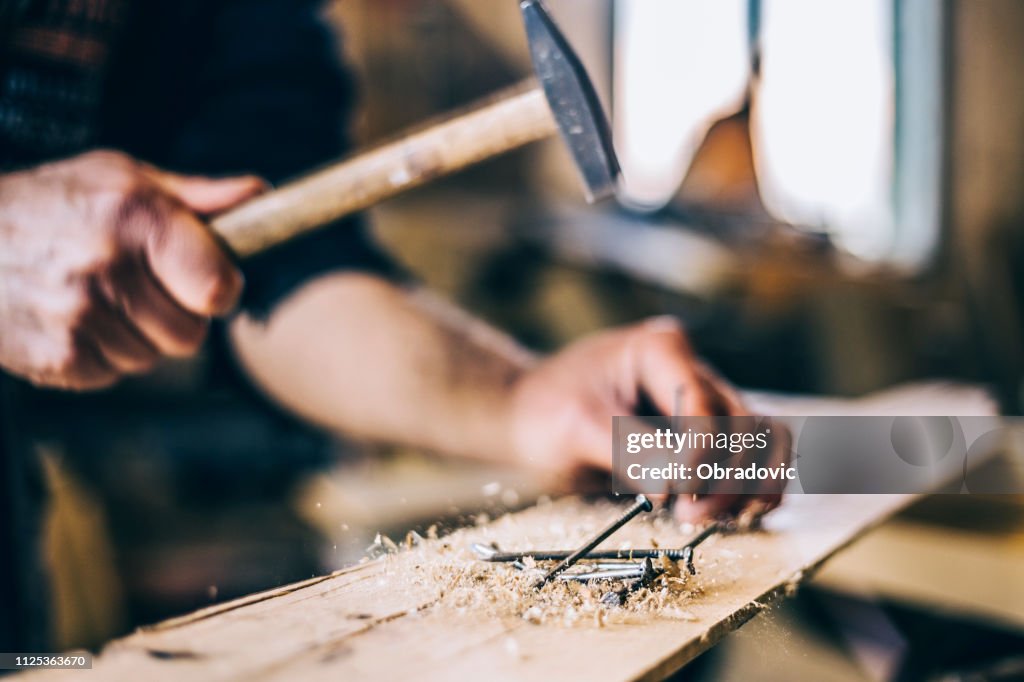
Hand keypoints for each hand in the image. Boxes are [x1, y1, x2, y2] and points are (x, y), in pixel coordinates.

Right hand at [0, 150, 264, 389]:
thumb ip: (197, 198)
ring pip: (154, 357)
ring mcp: (78, 318)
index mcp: (135, 217)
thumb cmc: (55, 204)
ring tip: (100, 297)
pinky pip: (114, 374)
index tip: (209, 281)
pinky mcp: (58, 358)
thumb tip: (262, 195)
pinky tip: (75, 318)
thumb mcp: (123, 180)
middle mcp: (106, 269)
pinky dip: (102, 354)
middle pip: (191, 334)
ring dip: (138, 335)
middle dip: (177, 314)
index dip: (221, 290)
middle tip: (142, 286)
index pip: (218, 290)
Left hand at [509, 317, 786, 521]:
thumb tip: (677, 486)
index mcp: (662, 349)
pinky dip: (752, 489)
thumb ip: (628, 451)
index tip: (678, 496)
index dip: (701, 456)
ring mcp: (705, 404)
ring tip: (720, 520)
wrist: (527, 419)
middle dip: (730, 477)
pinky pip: (750, 461)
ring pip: (763, 443)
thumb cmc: (544, 411)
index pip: (705, 406)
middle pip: (747, 425)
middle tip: (691, 517)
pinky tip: (735, 517)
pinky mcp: (706, 438)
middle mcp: (695, 371)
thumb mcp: (575, 427)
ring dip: (753, 486)